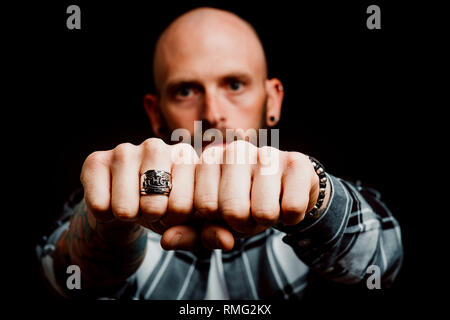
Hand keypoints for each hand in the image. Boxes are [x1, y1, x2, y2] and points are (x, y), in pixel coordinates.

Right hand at [81, 138, 201, 249]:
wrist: (132, 203)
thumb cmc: (167, 208)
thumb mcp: (189, 220)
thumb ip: (193, 233)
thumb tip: (170, 240)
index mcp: (186, 156)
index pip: (186, 204)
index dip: (179, 220)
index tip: (176, 212)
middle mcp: (157, 146)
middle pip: (155, 206)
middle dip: (154, 218)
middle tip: (153, 209)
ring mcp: (125, 150)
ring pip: (124, 208)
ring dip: (129, 216)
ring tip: (134, 204)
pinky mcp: (96, 160)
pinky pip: (99, 206)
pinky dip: (105, 215)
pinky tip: (113, 200)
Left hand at [195, 140, 327, 249]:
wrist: (285, 190)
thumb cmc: (242, 205)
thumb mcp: (213, 222)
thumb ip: (189, 233)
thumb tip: (167, 241)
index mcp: (207, 160)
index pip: (199, 206)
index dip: (213, 223)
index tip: (220, 217)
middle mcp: (234, 150)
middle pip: (232, 210)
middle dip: (241, 224)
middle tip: (247, 214)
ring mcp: (266, 153)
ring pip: (263, 212)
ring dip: (267, 221)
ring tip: (266, 207)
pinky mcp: (296, 162)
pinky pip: (291, 208)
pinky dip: (290, 217)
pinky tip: (285, 202)